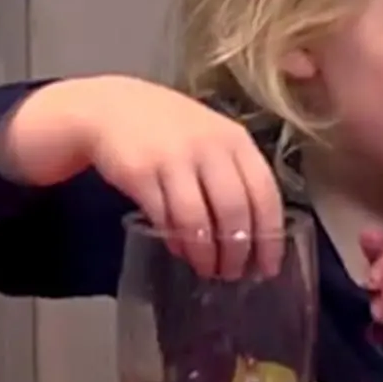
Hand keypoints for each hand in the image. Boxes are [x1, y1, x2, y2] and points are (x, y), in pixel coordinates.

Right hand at [62, 77, 284, 277]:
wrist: (112, 108)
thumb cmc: (172, 130)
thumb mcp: (212, 139)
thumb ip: (234, 176)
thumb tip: (254, 236)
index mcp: (235, 139)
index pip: (264, 193)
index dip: (270, 235)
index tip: (268, 267)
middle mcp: (208, 146)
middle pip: (234, 210)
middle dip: (237, 251)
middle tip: (233, 273)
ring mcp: (173, 159)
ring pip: (198, 219)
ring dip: (206, 253)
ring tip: (207, 269)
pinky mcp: (140, 173)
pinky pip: (164, 217)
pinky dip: (175, 241)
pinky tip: (180, 250)